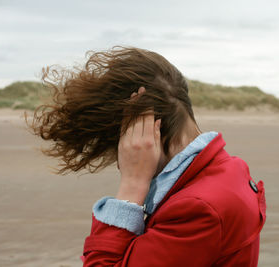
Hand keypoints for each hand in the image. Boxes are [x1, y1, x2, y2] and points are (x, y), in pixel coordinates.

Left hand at [116, 87, 161, 204]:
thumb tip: (157, 119)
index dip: (147, 106)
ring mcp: (128, 142)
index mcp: (149, 141)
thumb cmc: (149, 167)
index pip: (148, 118)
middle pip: (138, 116)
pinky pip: (123, 127)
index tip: (147, 96)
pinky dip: (125, 117)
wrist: (135, 180)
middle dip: (139, 102)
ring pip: (130, 120)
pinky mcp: (121, 144)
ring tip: (132, 96)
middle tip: (140, 90)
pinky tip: (126, 110)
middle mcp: (138, 140)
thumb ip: (156, 134)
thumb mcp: (157, 151)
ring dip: (131, 107)